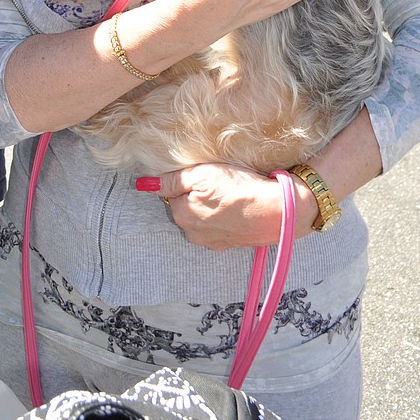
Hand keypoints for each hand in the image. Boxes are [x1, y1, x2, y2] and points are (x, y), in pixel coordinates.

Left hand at [136, 162, 319, 249]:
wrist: (277, 210)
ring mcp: (212, 242)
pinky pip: (218, 227)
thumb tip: (142, 185)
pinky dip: (224, 216)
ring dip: (210, 206)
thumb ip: (170, 181)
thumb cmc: (238, 188)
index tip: (204, 175)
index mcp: (182, 216)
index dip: (187, 181)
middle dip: (196, 195)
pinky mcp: (230, 244)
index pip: (171, 193)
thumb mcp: (201, 174)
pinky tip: (236, 207)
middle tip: (217, 182)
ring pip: (201, 218)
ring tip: (228, 194)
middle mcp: (193, 234)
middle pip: (185, 207)